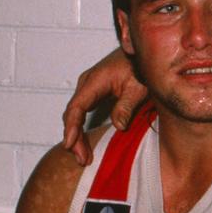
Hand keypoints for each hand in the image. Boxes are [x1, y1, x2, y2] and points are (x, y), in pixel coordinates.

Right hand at [60, 47, 146, 165]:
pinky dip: (81, 128)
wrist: (141, 53)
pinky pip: (82, 112)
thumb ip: (127, 106)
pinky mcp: (94, 92)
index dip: (72, 128)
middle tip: (82, 159)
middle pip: (73, 115)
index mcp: (94, 82)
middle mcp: (87, 85)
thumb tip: (118, 126)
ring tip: (83, 157)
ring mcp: (89, 88)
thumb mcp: (138, 87)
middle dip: (75, 138)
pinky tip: (86, 143)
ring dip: (78, 136)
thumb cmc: (139, 66)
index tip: (70, 144)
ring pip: (76, 115)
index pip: (77, 108)